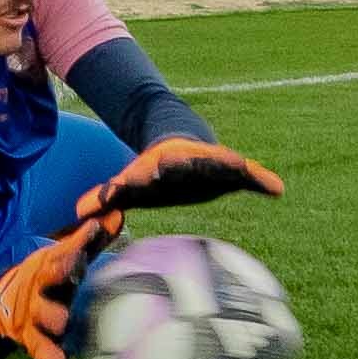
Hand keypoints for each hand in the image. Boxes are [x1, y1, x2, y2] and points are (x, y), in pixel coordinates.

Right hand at [0, 227, 101, 358]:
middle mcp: (39, 285)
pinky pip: (39, 348)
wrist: (2, 305)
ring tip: (62, 320)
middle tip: (76, 262)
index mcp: (48, 264)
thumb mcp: (64, 259)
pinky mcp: (29, 337)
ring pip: (42, 312)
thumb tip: (118, 215)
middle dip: (62, 268)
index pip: (65, 248)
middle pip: (50, 275)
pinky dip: (47, 356)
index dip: (79, 239)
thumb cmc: (47, 280)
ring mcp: (32, 311)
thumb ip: (91, 242)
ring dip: (52, 315)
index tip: (94, 228)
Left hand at [82, 138, 280, 224]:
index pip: (156, 167)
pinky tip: (278, 190)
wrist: (178, 144)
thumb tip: (79, 214)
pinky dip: (261, 181)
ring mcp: (210, 161)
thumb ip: (107, 195)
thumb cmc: (153, 174)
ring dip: (233, 169)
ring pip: (222, 163)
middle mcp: (186, 161)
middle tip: (194, 168)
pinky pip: (248, 174)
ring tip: (247, 171)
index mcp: (161, 165)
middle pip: (188, 163)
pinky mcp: (228, 165)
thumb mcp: (130, 183)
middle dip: (188, 165)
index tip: (152, 171)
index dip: (152, 171)